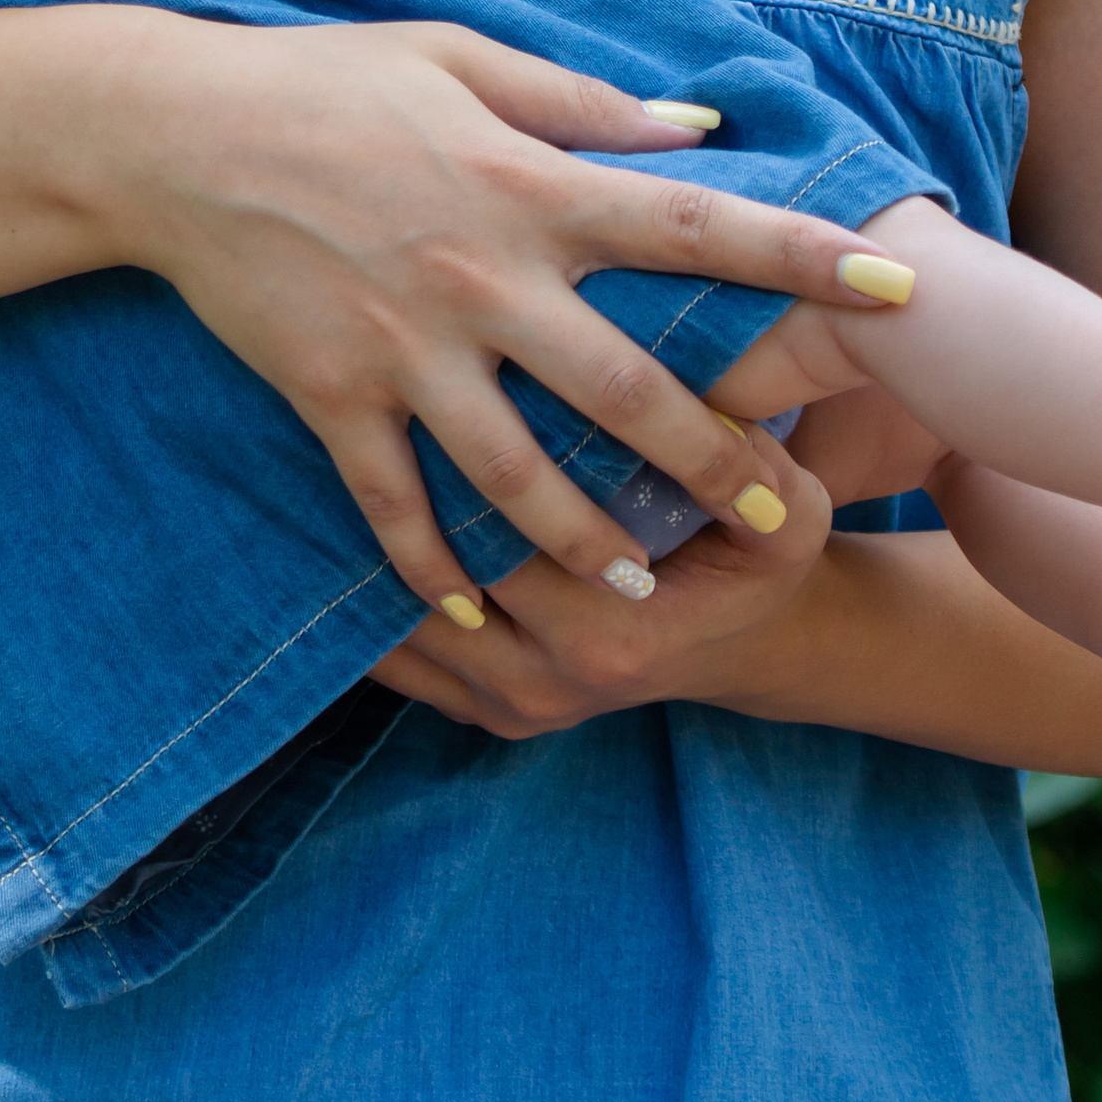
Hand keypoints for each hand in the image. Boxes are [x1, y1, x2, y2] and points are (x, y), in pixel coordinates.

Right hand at [82, 10, 914, 619]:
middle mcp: (481, 276)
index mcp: (527, 184)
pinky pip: (393, 503)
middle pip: (626, 389)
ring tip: (645, 590)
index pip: (695, 225)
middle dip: (714, 458)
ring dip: (592, 542)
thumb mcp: (457, 56)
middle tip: (782, 511)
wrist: (166, 133)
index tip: (900, 286)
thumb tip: (697, 130)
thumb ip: (581, 102)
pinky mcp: (331, 395)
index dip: (803, 255)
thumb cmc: (322, 81)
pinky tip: (475, 609)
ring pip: (519, 474)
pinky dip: (435, 566)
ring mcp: (405, 347)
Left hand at [366, 414, 833, 735]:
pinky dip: (365, 602)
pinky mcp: (481, 714)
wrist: (749, 645)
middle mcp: (549, 682)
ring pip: (398, 627)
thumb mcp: (787, 512)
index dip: (457, 462)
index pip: (498, 539)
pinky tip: (333, 532)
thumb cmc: (760, 561)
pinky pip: (397, 664)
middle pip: (434, 578)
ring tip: (314, 466)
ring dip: (364, 553)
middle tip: (355, 408)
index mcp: (612, 632)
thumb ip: (748, 460)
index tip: (425, 387)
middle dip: (400, 497)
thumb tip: (704, 388)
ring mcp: (511, 708)